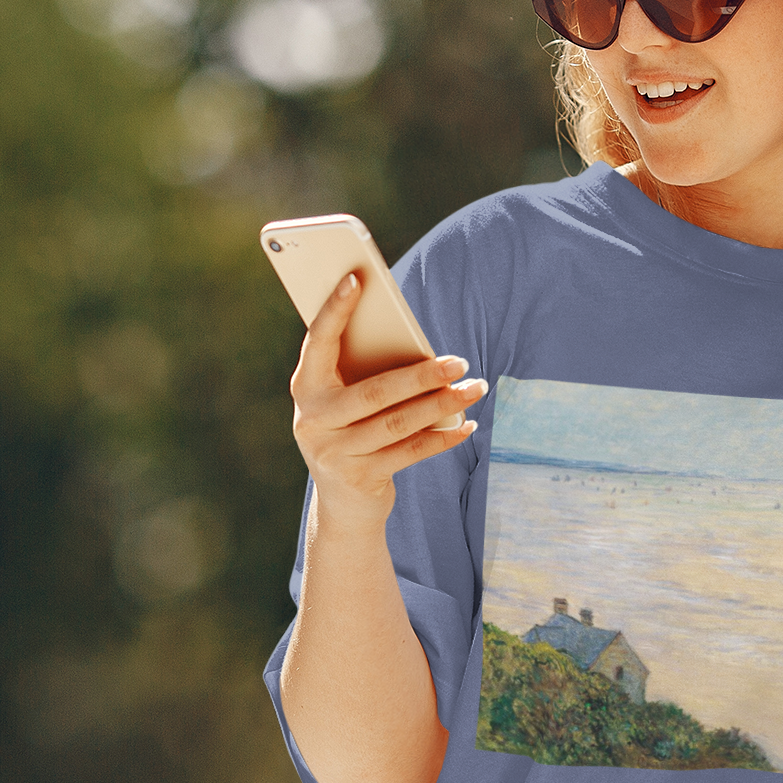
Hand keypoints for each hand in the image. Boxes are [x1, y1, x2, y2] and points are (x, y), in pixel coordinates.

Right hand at [290, 271, 485, 530]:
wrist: (343, 504)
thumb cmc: (353, 432)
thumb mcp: (348, 402)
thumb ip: (366, 373)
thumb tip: (418, 346)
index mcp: (306, 388)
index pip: (319, 342)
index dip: (335, 310)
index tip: (357, 278)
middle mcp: (313, 419)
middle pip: (375, 391)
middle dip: (423, 375)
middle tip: (461, 361)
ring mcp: (333, 452)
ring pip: (397, 423)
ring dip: (443, 404)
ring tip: (476, 388)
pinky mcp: (359, 477)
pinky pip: (410, 452)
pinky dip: (443, 437)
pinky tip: (468, 425)